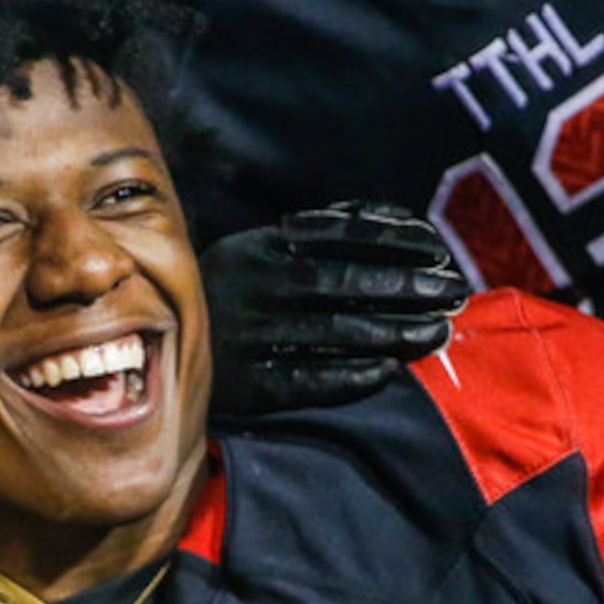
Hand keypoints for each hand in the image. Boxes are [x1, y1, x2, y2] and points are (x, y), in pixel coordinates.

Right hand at [203, 202, 469, 418]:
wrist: (148, 343)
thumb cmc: (224, 291)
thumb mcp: (255, 246)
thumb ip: (314, 232)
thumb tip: (386, 218)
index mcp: (260, 246)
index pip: (338, 237)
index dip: (393, 242)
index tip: (438, 251)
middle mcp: (253, 286)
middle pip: (341, 283)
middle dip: (404, 286)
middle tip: (455, 291)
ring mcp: (246, 336)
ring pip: (329, 331)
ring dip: (389, 331)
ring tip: (435, 332)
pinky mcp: (242, 385)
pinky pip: (301, 381)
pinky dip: (345, 376)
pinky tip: (386, 372)